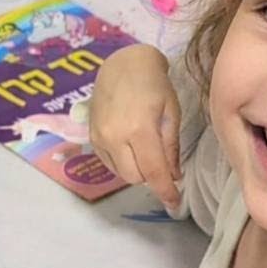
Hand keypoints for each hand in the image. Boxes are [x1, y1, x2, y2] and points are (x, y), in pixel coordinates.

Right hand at [89, 44, 181, 208]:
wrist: (123, 64)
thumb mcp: (171, 113)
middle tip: (162, 164)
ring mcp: (100, 138)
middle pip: (135, 178)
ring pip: (121, 173)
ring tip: (146, 152)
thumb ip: (171, 147)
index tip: (174, 203)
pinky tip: (131, 148)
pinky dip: (123, 163)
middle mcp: (115, 137)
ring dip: (137, 171)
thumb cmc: (154, 85)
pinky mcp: (92, 137)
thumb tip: (174, 176)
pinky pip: (109, 163)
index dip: (166, 191)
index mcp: (140, 129)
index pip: (154, 172)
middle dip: (151, 177)